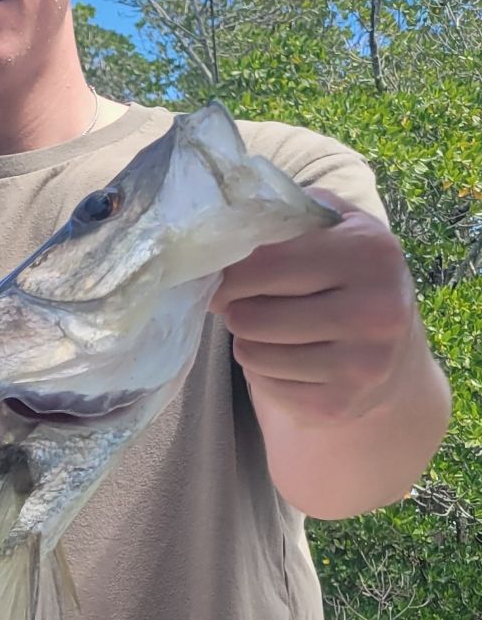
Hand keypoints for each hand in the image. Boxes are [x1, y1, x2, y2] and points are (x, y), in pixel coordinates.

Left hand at [209, 190, 421, 426]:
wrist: (396, 354)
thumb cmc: (354, 277)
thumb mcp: (341, 229)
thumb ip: (293, 214)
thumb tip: (226, 224)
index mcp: (370, 255)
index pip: (266, 263)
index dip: (231, 273)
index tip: (223, 278)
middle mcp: (374, 312)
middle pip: (253, 316)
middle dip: (236, 309)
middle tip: (245, 305)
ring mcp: (359, 366)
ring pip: (252, 354)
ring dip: (247, 341)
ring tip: (267, 329)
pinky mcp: (338, 406)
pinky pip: (264, 385)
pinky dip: (262, 371)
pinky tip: (286, 358)